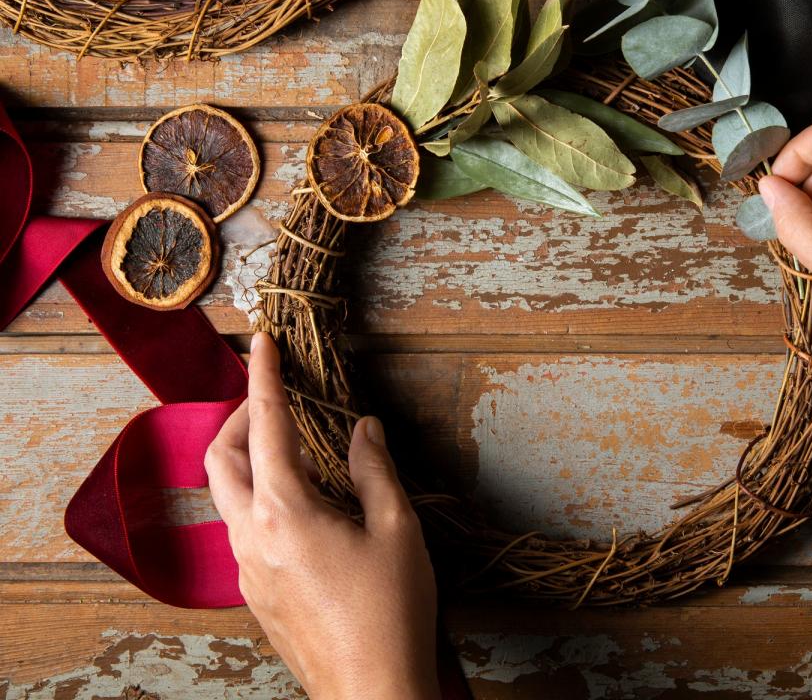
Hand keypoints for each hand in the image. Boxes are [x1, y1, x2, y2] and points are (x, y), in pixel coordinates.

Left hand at [205, 332, 438, 699]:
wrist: (370, 688)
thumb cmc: (390, 611)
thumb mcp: (396, 530)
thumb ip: (375, 471)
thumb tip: (365, 429)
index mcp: (285, 512)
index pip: (265, 425)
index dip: (263, 377)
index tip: (261, 342)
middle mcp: (251, 536)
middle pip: (220, 459)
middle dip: (237, 417)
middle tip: (270, 398)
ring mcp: (247, 568)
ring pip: (226, 496)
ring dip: (246, 459)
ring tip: (292, 448)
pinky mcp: (256, 592)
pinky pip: (242, 528)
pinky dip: (259, 497)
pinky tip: (302, 505)